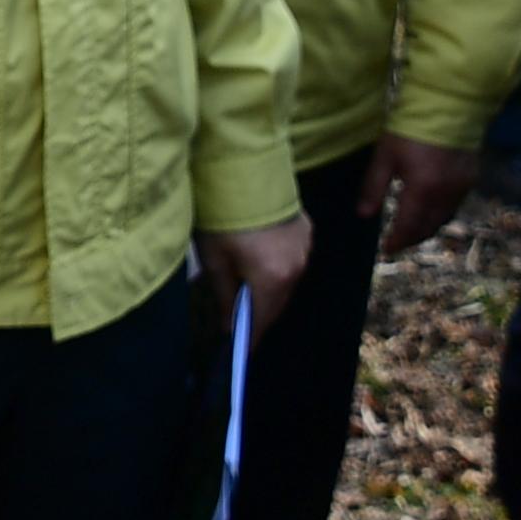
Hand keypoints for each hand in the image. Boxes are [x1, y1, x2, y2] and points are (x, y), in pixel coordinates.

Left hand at [196, 213, 311, 341]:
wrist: (241, 168)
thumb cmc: (221, 216)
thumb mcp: (214, 259)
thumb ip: (224, 296)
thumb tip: (230, 327)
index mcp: (274, 278)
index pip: (263, 321)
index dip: (251, 338)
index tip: (240, 351)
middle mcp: (297, 267)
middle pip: (278, 303)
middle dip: (259, 314)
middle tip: (238, 321)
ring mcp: (305, 247)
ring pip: (288, 282)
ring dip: (269, 290)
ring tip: (246, 291)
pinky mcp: (306, 230)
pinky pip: (293, 260)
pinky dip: (279, 267)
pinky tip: (260, 263)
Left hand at [358, 134, 479, 256]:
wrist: (449, 105)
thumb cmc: (410, 128)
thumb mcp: (385, 156)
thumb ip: (374, 187)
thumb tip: (363, 215)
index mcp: (423, 190)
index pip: (409, 226)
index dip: (397, 241)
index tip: (386, 249)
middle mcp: (446, 194)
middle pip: (428, 227)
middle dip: (411, 239)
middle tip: (397, 243)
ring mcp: (462, 188)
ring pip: (443, 219)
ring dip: (426, 228)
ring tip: (411, 231)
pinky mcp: (471, 179)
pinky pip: (454, 206)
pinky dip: (440, 214)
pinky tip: (429, 211)